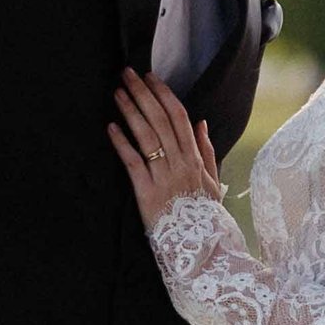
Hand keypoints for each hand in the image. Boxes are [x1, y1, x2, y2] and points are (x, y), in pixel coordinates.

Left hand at [110, 71, 219, 228]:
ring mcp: (164, 177)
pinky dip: (122, 144)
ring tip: (117, 93)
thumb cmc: (205, 216)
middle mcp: (181, 163)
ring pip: (147, 137)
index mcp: (195, 158)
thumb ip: (207, 152)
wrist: (201, 250)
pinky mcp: (147, 194)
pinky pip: (133, 164)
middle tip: (127, 74)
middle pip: (160, 120)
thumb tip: (202, 123)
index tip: (150, 77)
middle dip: (143, 94)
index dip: (163, 94)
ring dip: (130, 112)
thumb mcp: (213, 183)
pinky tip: (111, 128)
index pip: (179, 117)